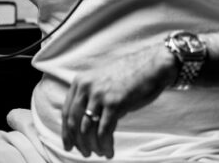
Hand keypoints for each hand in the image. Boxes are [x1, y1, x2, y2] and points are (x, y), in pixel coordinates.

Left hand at [61, 43, 177, 158]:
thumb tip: (85, 122)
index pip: (67, 111)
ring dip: (92, 145)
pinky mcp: (113, 103)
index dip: (67, 131)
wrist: (151, 65)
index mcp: (80, 82)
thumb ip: (91, 97)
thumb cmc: (129, 75)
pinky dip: (105, 145)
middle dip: (78, 141)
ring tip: (98, 153)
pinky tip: (109, 152)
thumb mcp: (102, 81)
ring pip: (87, 129)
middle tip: (84, 153)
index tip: (68, 144)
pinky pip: (104, 131)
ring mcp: (99, 95)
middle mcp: (86, 87)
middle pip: (75, 122)